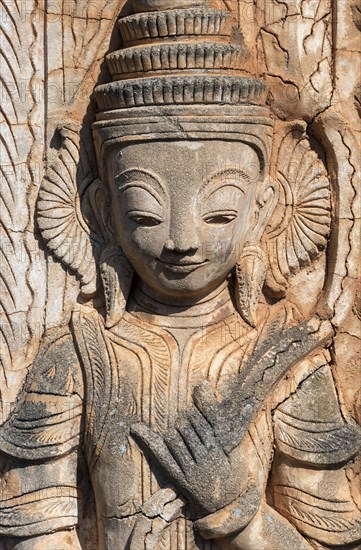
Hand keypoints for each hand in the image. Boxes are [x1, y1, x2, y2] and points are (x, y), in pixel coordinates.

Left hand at [131, 390, 246, 518]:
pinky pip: (161, 455)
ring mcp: (192, 471)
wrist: (228, 504)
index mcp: (223, 449)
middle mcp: (207, 460)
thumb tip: (202, 384)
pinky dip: (148, 439)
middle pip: (187, 427)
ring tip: (181, 434)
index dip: (200, 410)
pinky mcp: (179, 479)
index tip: (197, 407)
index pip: (205, 420)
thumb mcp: (230, 440)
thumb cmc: (230, 466)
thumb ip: (215, 411)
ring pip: (174, 438)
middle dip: (186, 420)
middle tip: (188, 424)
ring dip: (175, 430)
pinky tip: (137, 427)